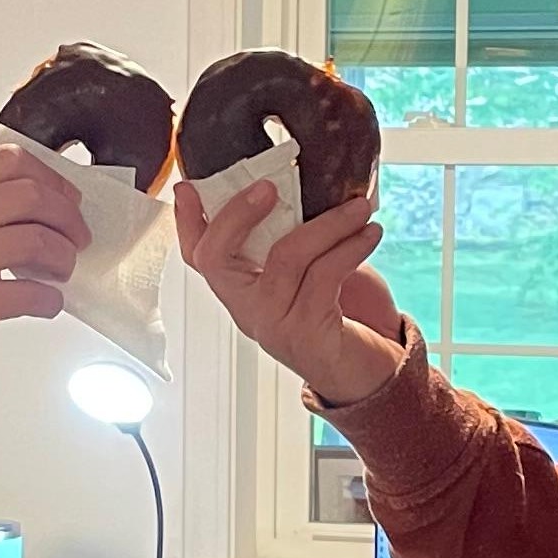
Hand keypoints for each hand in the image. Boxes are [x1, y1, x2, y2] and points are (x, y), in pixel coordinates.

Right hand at [0, 148, 88, 388]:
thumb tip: (26, 206)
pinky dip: (49, 300)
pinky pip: (27, 294)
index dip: (50, 177)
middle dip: (66, 218)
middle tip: (76, 237)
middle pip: (30, 196)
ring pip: (35, 240)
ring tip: (62, 271)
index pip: (7, 162)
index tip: (65, 198)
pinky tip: (46, 304)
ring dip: (63, 257)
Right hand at [174, 181, 408, 407]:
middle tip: (271, 185)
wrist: (368, 375)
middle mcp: (248, 311)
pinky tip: (371, 234)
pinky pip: (325, 275)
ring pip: (285, 257)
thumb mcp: (308, 270)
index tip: (188, 187)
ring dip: (328, 223)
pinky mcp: (308, 333)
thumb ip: (292, 236)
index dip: (187, 223)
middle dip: (237, 215)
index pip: (198, 258)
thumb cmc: (339, 314)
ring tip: (360, 208)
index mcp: (241, 292)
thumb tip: (297, 183)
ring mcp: (273, 324)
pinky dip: (352, 247)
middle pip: (217, 258)